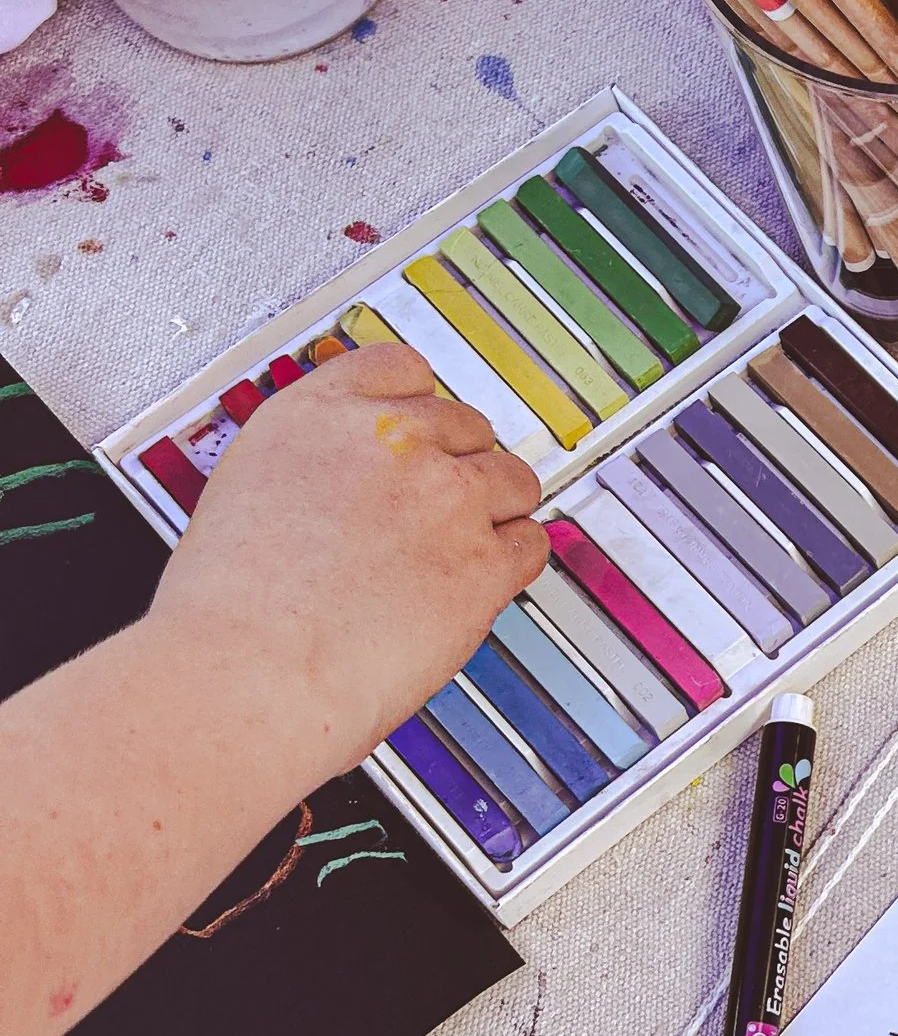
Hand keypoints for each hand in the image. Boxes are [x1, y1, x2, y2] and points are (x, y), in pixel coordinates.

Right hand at [153, 345, 546, 774]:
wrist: (250, 667)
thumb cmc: (229, 607)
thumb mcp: (246, 490)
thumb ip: (308, 468)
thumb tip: (337, 483)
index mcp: (319, 414)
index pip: (400, 368)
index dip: (418, 401)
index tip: (421, 426)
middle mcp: (391, 443)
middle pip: (467, 425)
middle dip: (457, 464)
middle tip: (437, 506)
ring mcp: (446, 498)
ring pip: (512, 480)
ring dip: (496, 508)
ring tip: (464, 544)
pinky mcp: (483, 561)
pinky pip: (530, 544)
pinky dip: (513, 561)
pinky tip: (485, 580)